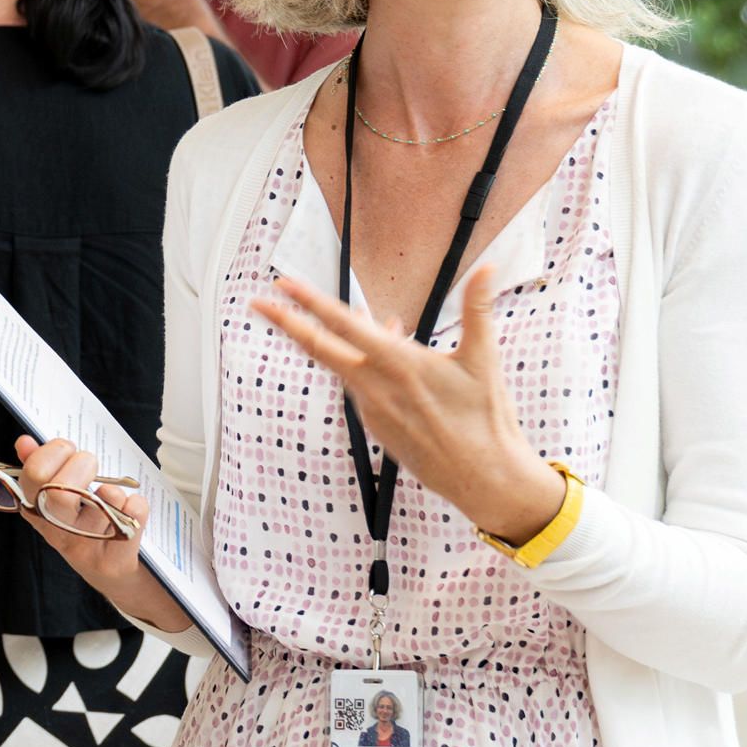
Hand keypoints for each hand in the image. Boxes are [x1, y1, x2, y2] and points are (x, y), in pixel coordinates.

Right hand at [8, 436, 156, 597]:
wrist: (112, 577)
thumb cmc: (84, 527)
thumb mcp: (57, 500)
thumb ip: (39, 469)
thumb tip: (25, 442)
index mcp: (36, 513)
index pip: (33, 475)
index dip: (53, 452)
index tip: (66, 450)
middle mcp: (55, 533)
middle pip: (60, 491)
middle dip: (83, 463)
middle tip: (90, 465)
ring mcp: (84, 548)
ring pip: (103, 499)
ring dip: (112, 489)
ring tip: (110, 496)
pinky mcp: (114, 560)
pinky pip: (133, 513)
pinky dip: (136, 503)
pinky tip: (128, 512)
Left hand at [253, 270, 565, 542]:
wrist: (482, 479)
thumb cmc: (486, 420)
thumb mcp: (484, 359)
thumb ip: (478, 308)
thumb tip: (488, 267)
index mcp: (399, 365)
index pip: (344, 325)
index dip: (309, 303)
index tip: (283, 286)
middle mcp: (375, 387)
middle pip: (319, 348)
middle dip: (286, 322)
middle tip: (258, 302)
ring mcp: (371, 409)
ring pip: (343, 365)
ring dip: (344, 340)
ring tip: (371, 318)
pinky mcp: (375, 426)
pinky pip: (360, 387)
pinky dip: (364, 366)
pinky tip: (387, 355)